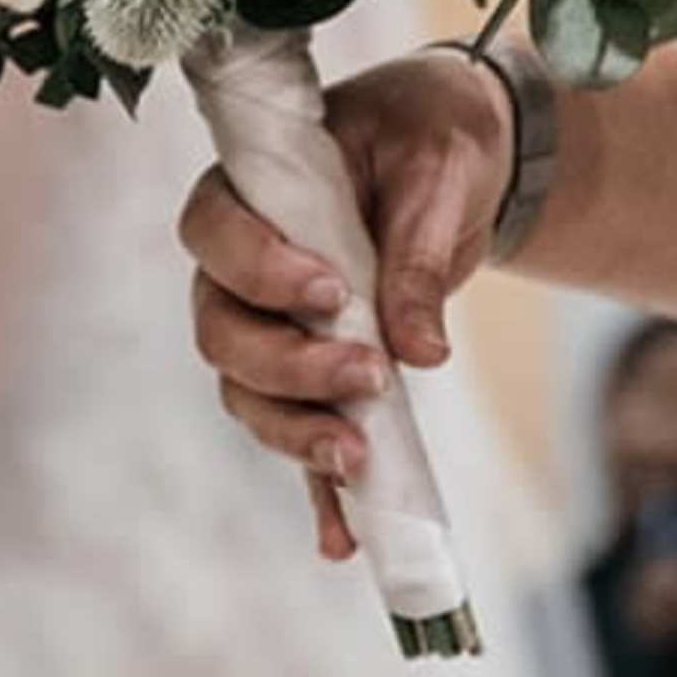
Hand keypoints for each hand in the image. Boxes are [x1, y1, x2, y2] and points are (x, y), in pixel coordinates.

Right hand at [177, 44, 514, 565]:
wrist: (462, 158)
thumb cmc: (436, 136)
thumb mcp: (440, 170)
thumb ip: (419, 251)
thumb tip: (420, 351)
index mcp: (253, 188)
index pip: (215, 233)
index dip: (260, 271)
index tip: (330, 290)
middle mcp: (240, 266)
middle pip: (223, 333)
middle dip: (288, 367)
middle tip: (367, 375)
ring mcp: (269, 325)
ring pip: (250, 394)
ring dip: (296, 432)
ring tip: (358, 458)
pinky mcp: (313, 371)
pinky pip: (302, 433)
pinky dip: (320, 491)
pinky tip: (346, 539)